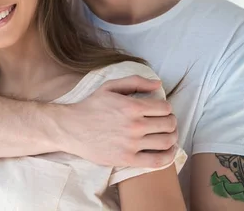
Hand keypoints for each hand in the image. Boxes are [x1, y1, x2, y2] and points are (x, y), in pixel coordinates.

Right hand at [57, 75, 177, 167]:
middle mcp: (134, 125)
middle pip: (168, 125)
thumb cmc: (90, 106)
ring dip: (172, 138)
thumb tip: (158, 84)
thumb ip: (135, 82)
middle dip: (171, 122)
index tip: (162, 110)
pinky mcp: (127, 159)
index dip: (167, 108)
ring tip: (167, 135)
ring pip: (166, 142)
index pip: (165, 108)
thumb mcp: (109, 87)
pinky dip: (168, 156)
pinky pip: (157, 161)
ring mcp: (131, 144)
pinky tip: (168, 151)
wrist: (71, 128)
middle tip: (166, 122)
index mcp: (131, 106)